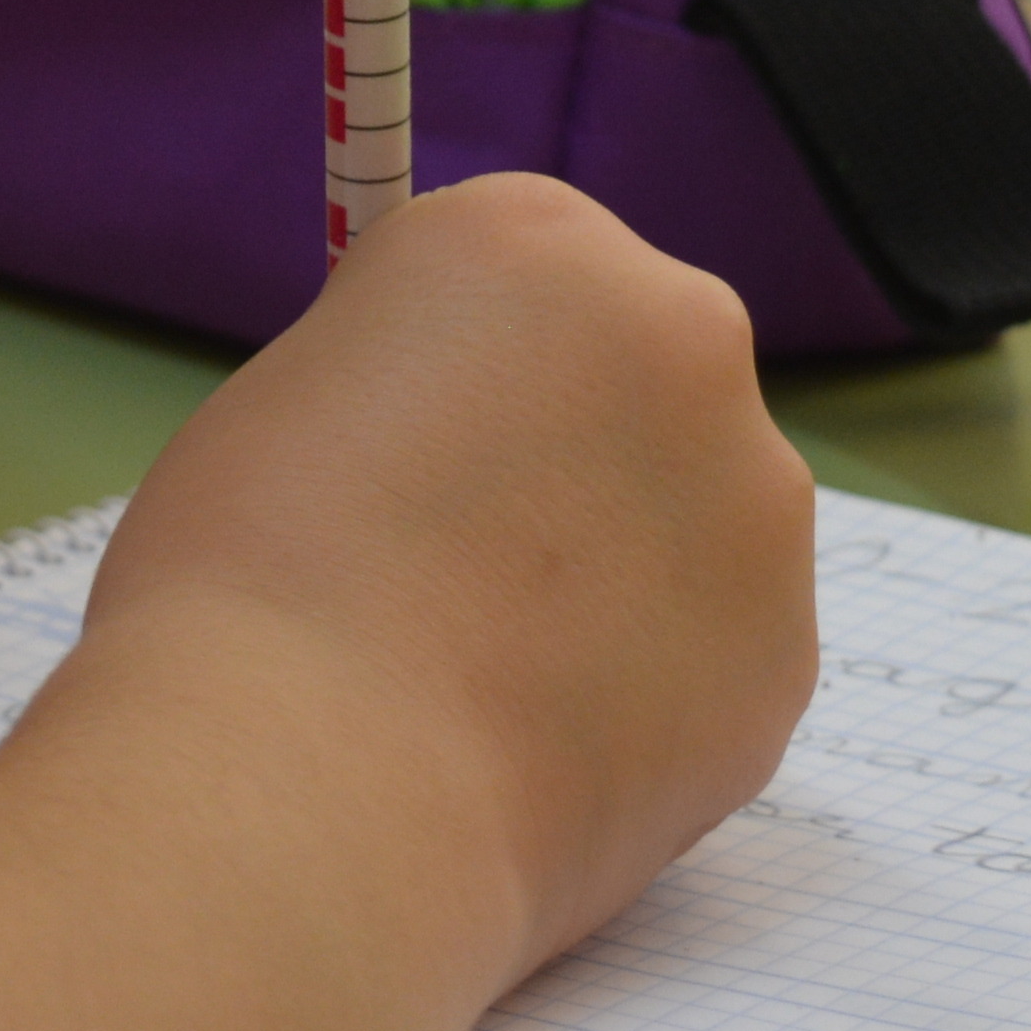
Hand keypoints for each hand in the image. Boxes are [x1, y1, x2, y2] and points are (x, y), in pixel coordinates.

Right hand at [88, 174, 813, 981]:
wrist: (312, 790)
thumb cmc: (244, 586)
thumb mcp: (296, 402)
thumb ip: (412, 389)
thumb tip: (466, 448)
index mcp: (532, 240)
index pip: (522, 272)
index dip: (458, 369)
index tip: (407, 448)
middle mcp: (680, 332)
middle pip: (636, 374)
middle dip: (570, 456)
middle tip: (455, 570)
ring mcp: (755, 496)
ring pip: (691, 520)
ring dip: (621, 576)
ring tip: (486, 682)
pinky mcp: (786, 650)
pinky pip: (713, 655)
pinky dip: (647, 696)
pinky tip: (541, 748)